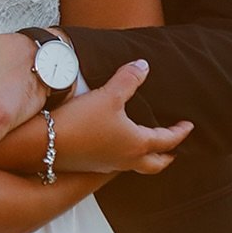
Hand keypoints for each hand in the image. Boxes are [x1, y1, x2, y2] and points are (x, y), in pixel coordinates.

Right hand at [54, 60, 192, 175]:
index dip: (180, 132)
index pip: (167, 140)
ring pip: (136, 166)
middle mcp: (126, 159)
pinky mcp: (91, 165)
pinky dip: (125, 156)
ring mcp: (108, 165)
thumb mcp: (108, 95)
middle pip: (156, 164)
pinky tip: (115, 145)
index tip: (188, 126)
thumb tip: (143, 66)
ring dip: (146, 158)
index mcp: (137, 144)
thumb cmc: (80, 122)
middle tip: (174, 149)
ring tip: (147, 146)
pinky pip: (117, 164)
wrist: (43, 144)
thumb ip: (128, 79)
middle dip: (167, 156)